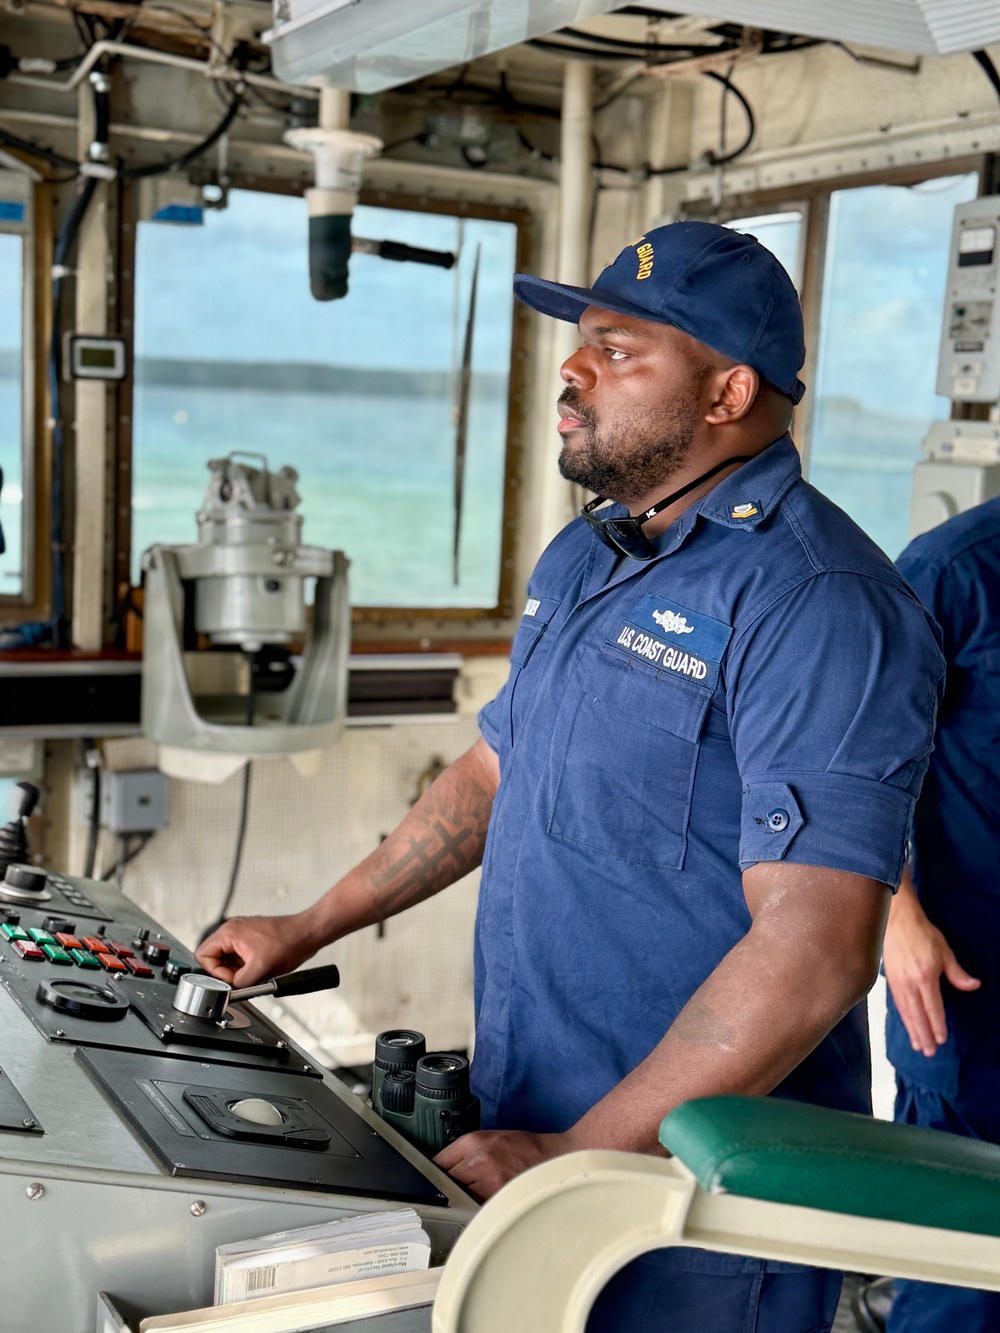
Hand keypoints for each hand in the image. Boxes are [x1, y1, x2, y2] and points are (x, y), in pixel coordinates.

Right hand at [194, 911, 323, 986]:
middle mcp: (232, 930)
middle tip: (241, 979)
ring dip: (237, 971)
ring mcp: (242, 934)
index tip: (231, 980)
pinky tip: (258, 970)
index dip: (215, 973)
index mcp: (229, 932)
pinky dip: (245, 967)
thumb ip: (239, 983)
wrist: (307, 933)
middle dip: (226, 973)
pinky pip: (239, 957)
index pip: (203, 955)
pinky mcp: (251, 939)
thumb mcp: (260, 970)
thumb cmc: (289, 942)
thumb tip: (230, 991)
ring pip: (227, 960)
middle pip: (214, 958)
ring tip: (253, 973)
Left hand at [433, 1129, 566, 1201]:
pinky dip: (477, 1208)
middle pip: (447, 1184)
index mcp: (474, 1143)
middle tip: (457, 1189)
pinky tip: (486, 1203)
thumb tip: (440, 1169)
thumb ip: (463, 1151)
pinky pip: (476, 1209)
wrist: (552, 1157)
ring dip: (463, 1200)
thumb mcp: (489, 1137)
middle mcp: (478, 1162)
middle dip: (449, 1187)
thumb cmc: (522, 1147)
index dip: (435, 1173)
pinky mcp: (499, 1201)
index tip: (433, 1180)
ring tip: (476, 1194)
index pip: (438, 1163)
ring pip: (461, 1199)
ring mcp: (488, 1184)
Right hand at [883, 888, 979, 1057]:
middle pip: (917, 1015)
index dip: (937, 1025)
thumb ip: (957, 973)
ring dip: (912, 1030)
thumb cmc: (922, 934)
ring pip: (905, 1012)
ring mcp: (897, 982)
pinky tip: (907, 1025)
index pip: (932, 1007)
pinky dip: (903, 1018)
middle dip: (923, 1035)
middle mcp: (909, 982)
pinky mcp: (890, 979)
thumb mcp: (944, 951)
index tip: (941, 1040)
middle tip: (928, 1052)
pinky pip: (897, 1004)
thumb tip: (973, 986)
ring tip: (918, 1045)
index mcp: (924, 976)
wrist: (896, 920)